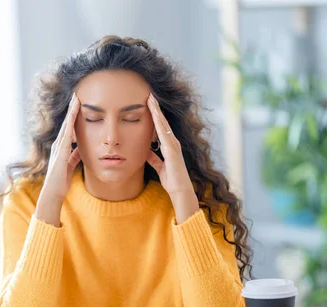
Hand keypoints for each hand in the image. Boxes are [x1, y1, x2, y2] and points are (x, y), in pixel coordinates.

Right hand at [36, 93, 81, 225]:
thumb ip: (75, 155)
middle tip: (77, 94)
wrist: (53, 192)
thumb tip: (81, 148)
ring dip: (71, 113)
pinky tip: (74, 116)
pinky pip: (66, 136)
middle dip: (72, 109)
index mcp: (62, 147)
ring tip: (76, 99)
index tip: (79, 103)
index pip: (69, 127)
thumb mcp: (71, 164)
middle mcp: (58, 144)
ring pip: (66, 126)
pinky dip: (70, 125)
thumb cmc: (61, 180)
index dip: (74, 115)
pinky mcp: (60, 153)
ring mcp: (58, 148)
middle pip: (66, 122)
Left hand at [147, 93, 198, 222]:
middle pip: (163, 122)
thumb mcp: (159, 167)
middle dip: (156, 108)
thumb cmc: (172, 180)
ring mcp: (174, 145)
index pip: (161, 127)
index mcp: (169, 146)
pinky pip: (165, 134)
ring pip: (164, 124)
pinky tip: (155, 115)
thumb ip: (154, 158)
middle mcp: (173, 143)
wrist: (180, 191)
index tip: (149, 103)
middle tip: (150, 94)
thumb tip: (146, 151)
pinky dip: (160, 123)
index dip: (155, 115)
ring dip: (157, 111)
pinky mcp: (172, 150)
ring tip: (151, 99)